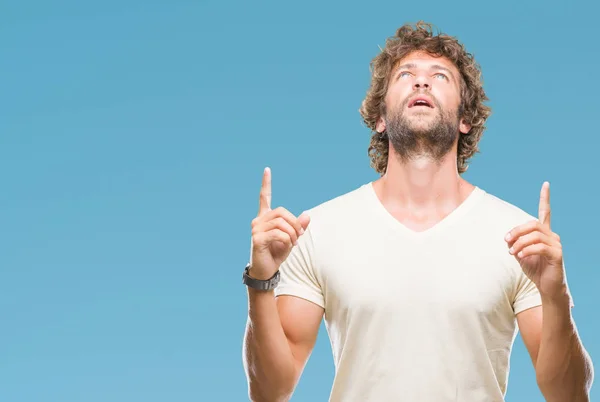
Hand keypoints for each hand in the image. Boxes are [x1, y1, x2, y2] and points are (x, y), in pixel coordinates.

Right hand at [249, 167, 309, 279]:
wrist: (267, 270)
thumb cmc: (277, 253)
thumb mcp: (291, 238)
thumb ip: (298, 226)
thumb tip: (307, 215)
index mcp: (265, 217)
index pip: (264, 197)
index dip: (266, 183)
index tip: (267, 169)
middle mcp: (258, 220)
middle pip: (281, 211)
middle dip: (295, 223)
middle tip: (299, 236)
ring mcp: (255, 229)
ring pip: (281, 223)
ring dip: (293, 233)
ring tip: (294, 243)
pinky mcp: (257, 238)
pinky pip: (278, 234)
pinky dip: (288, 240)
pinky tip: (288, 246)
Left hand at [505, 182, 566, 298]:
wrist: (546, 287)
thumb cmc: (534, 269)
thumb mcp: (520, 253)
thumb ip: (515, 243)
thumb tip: (508, 238)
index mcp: (544, 233)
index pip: (545, 212)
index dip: (545, 198)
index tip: (546, 184)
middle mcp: (552, 236)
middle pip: (533, 224)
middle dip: (516, 231)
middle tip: (506, 241)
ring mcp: (556, 244)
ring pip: (535, 235)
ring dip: (519, 243)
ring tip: (512, 253)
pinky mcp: (557, 255)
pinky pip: (539, 247)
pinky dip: (526, 250)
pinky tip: (520, 256)